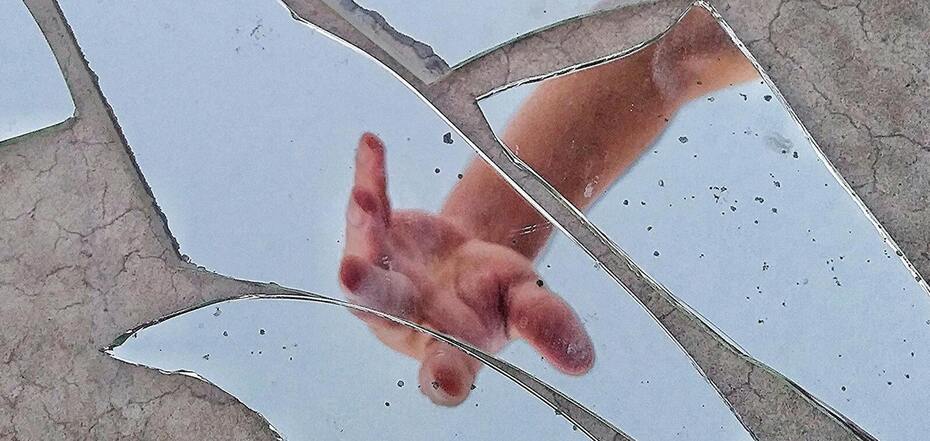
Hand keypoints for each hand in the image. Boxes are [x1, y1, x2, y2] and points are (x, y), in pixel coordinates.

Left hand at [339, 133, 594, 405]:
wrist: (468, 262)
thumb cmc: (496, 294)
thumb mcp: (527, 302)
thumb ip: (546, 325)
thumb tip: (581, 361)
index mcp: (449, 345)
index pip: (446, 368)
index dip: (443, 378)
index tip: (445, 382)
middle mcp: (403, 316)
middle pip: (382, 305)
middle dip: (368, 288)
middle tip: (352, 273)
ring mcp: (381, 275)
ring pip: (364, 253)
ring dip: (363, 224)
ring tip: (366, 197)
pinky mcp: (373, 237)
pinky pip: (368, 207)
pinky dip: (369, 177)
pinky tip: (370, 145)